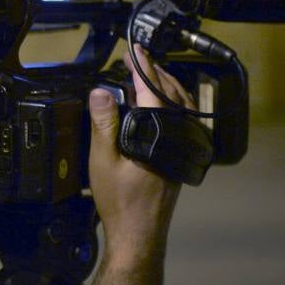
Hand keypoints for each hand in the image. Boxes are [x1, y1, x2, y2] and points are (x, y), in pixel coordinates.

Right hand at [87, 45, 194, 267]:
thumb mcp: (103, 161)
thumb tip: (101, 92)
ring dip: (165, 87)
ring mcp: (184, 147)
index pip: (152, 90)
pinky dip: (171, 104)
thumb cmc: (120, 202)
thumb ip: (104, 123)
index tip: (134, 50)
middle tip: (138, 59)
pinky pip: (181, 119)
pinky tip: (158, 107)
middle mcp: (178, 138)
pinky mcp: (183, 156)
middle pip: (172, 94)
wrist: (140, 234)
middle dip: (155, 73)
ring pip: (181, 107)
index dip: (142, 67)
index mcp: (159, 134)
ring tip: (148, 76)